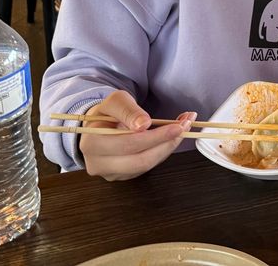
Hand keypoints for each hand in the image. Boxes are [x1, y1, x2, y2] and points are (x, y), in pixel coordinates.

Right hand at [79, 90, 194, 180]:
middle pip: (140, 160)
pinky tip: (171, 137)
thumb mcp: (115, 101)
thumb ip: (129, 111)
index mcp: (92, 144)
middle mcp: (99, 164)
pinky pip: (147, 166)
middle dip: (167, 143)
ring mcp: (111, 173)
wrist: (98, 126)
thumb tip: (143, 124)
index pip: (129, 144)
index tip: (177, 126)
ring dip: (168, 147)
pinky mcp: (123, 175)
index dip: (155, 137)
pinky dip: (162, 151)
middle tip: (185, 126)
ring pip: (146, 165)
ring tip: (182, 128)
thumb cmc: (106, 112)